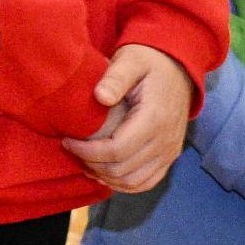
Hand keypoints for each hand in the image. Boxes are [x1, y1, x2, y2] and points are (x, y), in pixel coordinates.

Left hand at [59, 45, 194, 194]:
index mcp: (155, 118)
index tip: (67, 141)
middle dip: (91, 164)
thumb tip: (99, 97)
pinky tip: (103, 173)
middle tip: (72, 150)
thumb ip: (115, 78)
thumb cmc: (149, 62)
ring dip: (105, 177)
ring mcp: (170, 151)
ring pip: (133, 182)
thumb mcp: (130, 60)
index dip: (87, 151)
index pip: (116, 150)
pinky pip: (146, 182)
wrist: (178, 68)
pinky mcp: (170, 156)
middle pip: (122, 169)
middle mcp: (166, 140)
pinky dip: (123, 184)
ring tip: (84, 162)